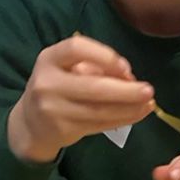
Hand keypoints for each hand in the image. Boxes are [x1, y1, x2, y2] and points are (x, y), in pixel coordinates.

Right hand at [7, 36, 154, 162]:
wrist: (30, 123)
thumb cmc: (58, 87)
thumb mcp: (67, 69)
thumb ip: (95, 67)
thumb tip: (129, 76)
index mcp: (49, 58)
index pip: (76, 49)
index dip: (104, 56)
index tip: (125, 67)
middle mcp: (47, 82)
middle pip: (93, 87)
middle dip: (126, 90)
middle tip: (149, 91)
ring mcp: (53, 109)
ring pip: (100, 110)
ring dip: (130, 108)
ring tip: (149, 103)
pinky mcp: (62, 130)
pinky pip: (100, 124)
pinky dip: (123, 119)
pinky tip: (138, 113)